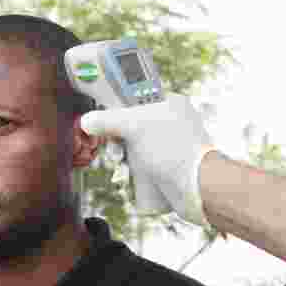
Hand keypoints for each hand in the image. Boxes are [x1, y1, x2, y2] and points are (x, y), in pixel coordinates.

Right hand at [80, 92, 215, 225]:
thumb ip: (107, 120)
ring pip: (135, 147)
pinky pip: (144, 165)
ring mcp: (170, 146)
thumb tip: (87, 121)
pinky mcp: (169, 167)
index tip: (104, 117)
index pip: (135, 98)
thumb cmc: (172, 150)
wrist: (198, 187)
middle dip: (117, 140)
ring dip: (123, 158)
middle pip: (132, 126)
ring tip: (122, 167)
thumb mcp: (134, 127)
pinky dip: (133, 171)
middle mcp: (171, 123)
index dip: (117, 107)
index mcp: (169, 103)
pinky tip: (128, 177)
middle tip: (114, 149)